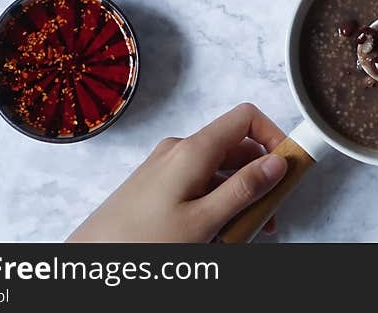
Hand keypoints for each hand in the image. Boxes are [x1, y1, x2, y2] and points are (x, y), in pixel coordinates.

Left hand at [68, 103, 287, 242]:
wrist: (89, 260)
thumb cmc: (140, 243)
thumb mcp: (204, 221)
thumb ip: (244, 189)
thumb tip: (277, 163)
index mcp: (193, 150)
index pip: (246, 118)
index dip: (274, 137)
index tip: (288, 167)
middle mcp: (180, 150)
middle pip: (237, 150)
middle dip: (260, 181)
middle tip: (270, 217)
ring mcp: (168, 167)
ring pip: (220, 172)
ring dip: (239, 199)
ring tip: (242, 237)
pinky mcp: (159, 185)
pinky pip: (200, 186)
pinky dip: (217, 205)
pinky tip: (217, 237)